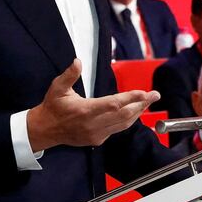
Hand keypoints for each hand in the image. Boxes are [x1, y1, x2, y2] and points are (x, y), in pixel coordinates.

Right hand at [27, 60, 159, 149]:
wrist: (45, 130)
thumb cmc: (53, 107)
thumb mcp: (57, 87)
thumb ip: (69, 75)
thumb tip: (77, 61)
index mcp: (86, 110)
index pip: (114, 104)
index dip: (131, 98)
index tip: (145, 92)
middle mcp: (93, 124)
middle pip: (125, 114)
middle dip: (142, 104)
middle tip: (155, 95)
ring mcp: (97, 134)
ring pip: (124, 124)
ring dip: (138, 112)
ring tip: (149, 101)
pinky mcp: (98, 139)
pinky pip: (118, 129)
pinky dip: (128, 120)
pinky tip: (135, 111)